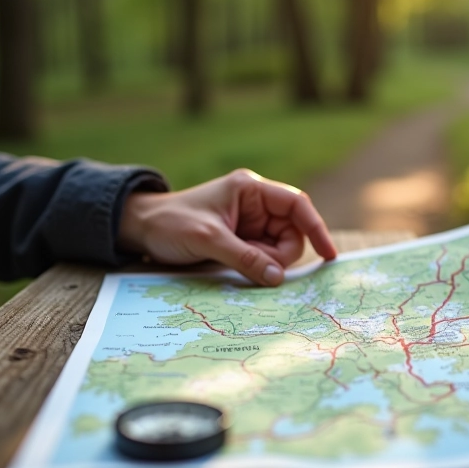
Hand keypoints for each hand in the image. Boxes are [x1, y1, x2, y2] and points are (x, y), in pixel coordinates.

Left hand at [118, 169, 336, 285]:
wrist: (140, 230)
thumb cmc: (170, 223)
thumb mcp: (208, 239)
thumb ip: (245, 258)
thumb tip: (278, 278)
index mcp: (250, 189)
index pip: (296, 204)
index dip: (316, 227)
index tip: (328, 254)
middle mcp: (255, 204)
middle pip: (291, 232)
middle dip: (281, 254)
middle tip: (260, 269)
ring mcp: (249, 224)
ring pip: (278, 249)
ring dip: (268, 263)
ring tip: (236, 264)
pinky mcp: (241, 242)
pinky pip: (263, 258)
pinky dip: (259, 268)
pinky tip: (241, 272)